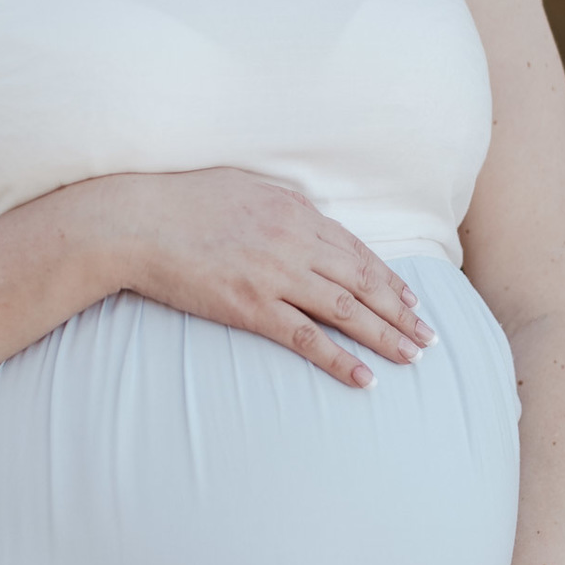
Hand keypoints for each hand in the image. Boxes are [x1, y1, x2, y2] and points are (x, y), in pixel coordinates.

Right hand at [107, 168, 436, 388]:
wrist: (135, 222)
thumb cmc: (180, 201)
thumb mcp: (242, 186)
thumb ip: (281, 202)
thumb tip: (308, 213)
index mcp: (294, 211)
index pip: (355, 250)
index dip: (388, 278)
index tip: (411, 300)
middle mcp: (294, 242)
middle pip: (362, 281)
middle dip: (401, 311)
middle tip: (429, 336)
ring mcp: (274, 275)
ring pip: (346, 310)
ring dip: (385, 336)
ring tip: (412, 357)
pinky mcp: (250, 306)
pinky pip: (306, 337)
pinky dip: (339, 359)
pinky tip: (364, 378)